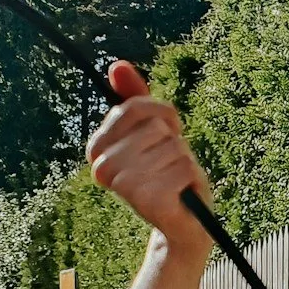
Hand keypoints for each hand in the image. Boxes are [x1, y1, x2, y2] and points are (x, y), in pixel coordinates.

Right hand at [85, 63, 211, 255]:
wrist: (182, 223)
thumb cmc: (166, 173)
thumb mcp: (152, 131)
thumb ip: (133, 98)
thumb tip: (116, 64)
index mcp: (96, 149)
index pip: (134, 107)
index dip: (159, 118)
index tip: (160, 139)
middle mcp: (102, 168)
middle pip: (155, 127)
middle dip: (172, 143)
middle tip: (168, 166)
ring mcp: (124, 185)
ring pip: (173, 146)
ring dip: (183, 161)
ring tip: (175, 181)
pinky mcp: (149, 200)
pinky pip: (185, 166)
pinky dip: (192, 177)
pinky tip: (181, 194)